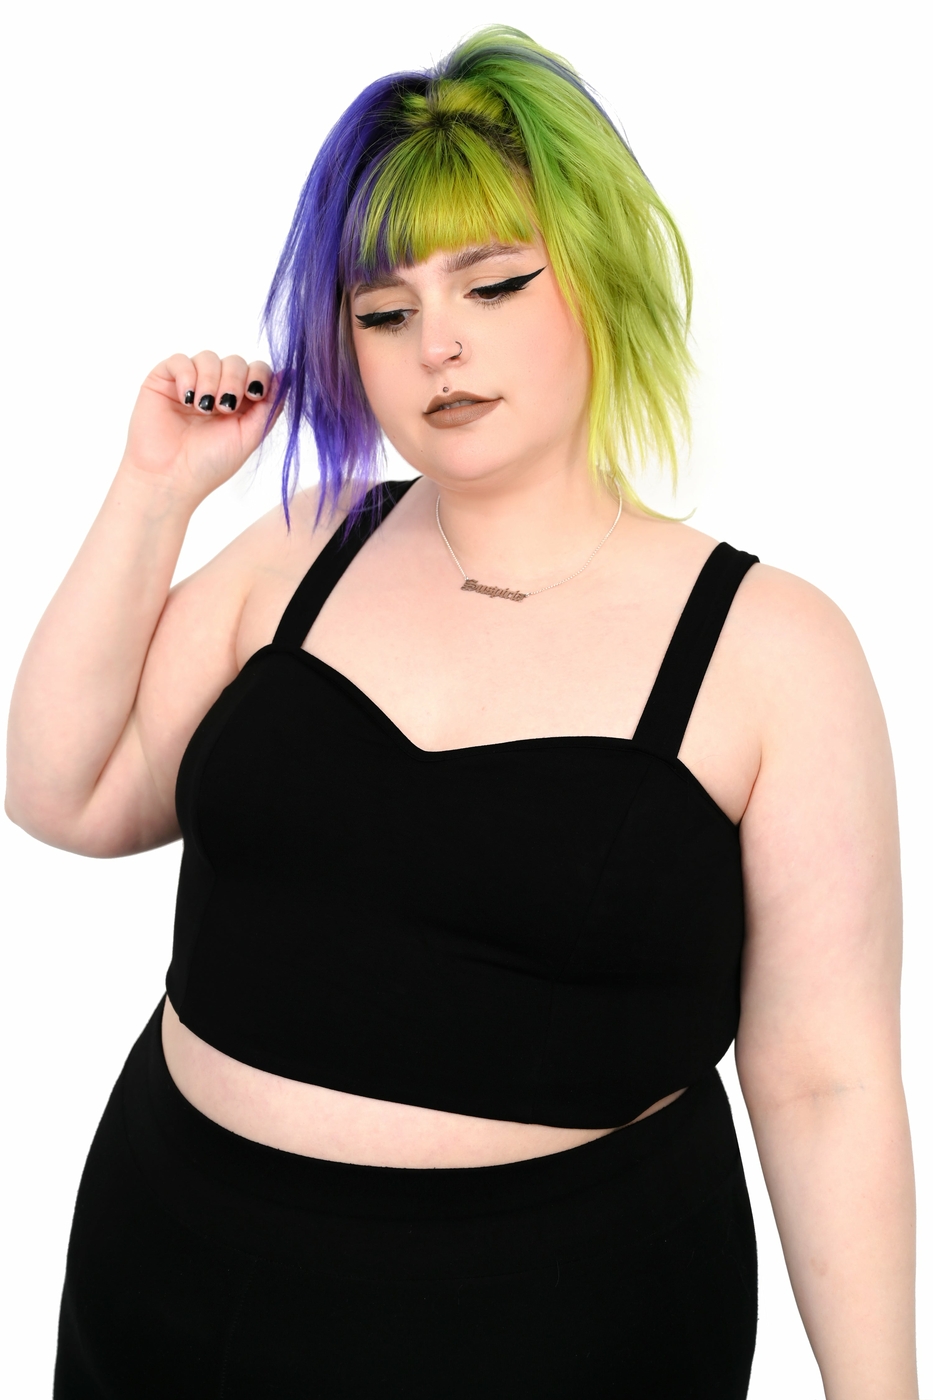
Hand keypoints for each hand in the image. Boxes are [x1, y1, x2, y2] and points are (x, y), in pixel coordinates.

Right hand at [121, 351, 276, 505]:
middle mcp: (216, 389)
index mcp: (240, 402)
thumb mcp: (249, 436)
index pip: (256, 371)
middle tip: (225, 408)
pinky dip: (187, 376)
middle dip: (234, 381)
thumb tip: (289, 375)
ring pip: (209, 357)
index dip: (259, 376)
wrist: (171, 478)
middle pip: (235, 361)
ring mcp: (190, 383)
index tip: (255, 395)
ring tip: (203, 409)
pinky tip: (187, 399)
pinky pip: (180, 360)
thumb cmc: (210, 464)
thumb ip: (270, 407)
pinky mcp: (164, 380)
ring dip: (211, 381)